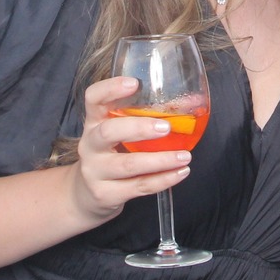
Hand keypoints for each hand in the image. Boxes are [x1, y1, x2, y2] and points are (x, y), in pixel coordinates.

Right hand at [70, 76, 192, 223]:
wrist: (87, 196)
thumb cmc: (112, 155)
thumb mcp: (120, 134)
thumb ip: (147, 118)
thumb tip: (192, 103)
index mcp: (94, 122)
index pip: (93, 98)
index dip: (110, 88)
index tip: (134, 83)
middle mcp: (90, 145)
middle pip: (108, 132)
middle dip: (139, 128)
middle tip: (165, 127)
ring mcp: (94, 171)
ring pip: (128, 165)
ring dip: (160, 160)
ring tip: (184, 156)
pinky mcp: (105, 194)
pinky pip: (138, 187)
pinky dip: (162, 180)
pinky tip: (180, 172)